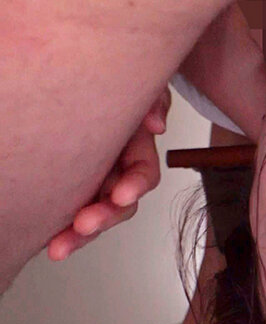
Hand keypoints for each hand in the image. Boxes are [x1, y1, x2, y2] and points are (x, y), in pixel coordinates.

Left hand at [47, 87, 170, 260]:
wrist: (83, 71)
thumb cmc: (115, 80)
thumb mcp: (143, 87)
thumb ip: (155, 101)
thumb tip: (156, 125)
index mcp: (136, 147)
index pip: (143, 172)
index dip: (135, 185)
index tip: (121, 196)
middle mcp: (117, 169)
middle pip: (119, 204)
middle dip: (104, 218)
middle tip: (84, 226)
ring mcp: (94, 178)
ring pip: (94, 212)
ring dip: (80, 234)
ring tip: (59, 247)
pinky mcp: (71, 184)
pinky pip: (69, 209)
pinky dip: (61, 227)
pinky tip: (47, 239)